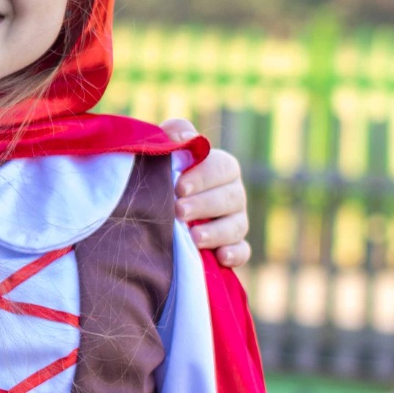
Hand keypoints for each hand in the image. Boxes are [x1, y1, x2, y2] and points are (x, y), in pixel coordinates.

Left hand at [162, 118, 250, 268]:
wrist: (150, 213)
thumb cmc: (161, 175)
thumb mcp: (164, 151)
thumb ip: (174, 135)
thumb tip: (184, 137)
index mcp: (221, 169)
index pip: (223, 168)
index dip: (204, 177)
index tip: (179, 187)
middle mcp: (233, 195)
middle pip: (231, 198)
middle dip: (205, 205)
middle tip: (179, 211)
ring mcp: (235, 222)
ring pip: (237, 226)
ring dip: (217, 232)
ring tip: (194, 237)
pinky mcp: (233, 247)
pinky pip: (243, 252)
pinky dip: (235, 254)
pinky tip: (221, 257)